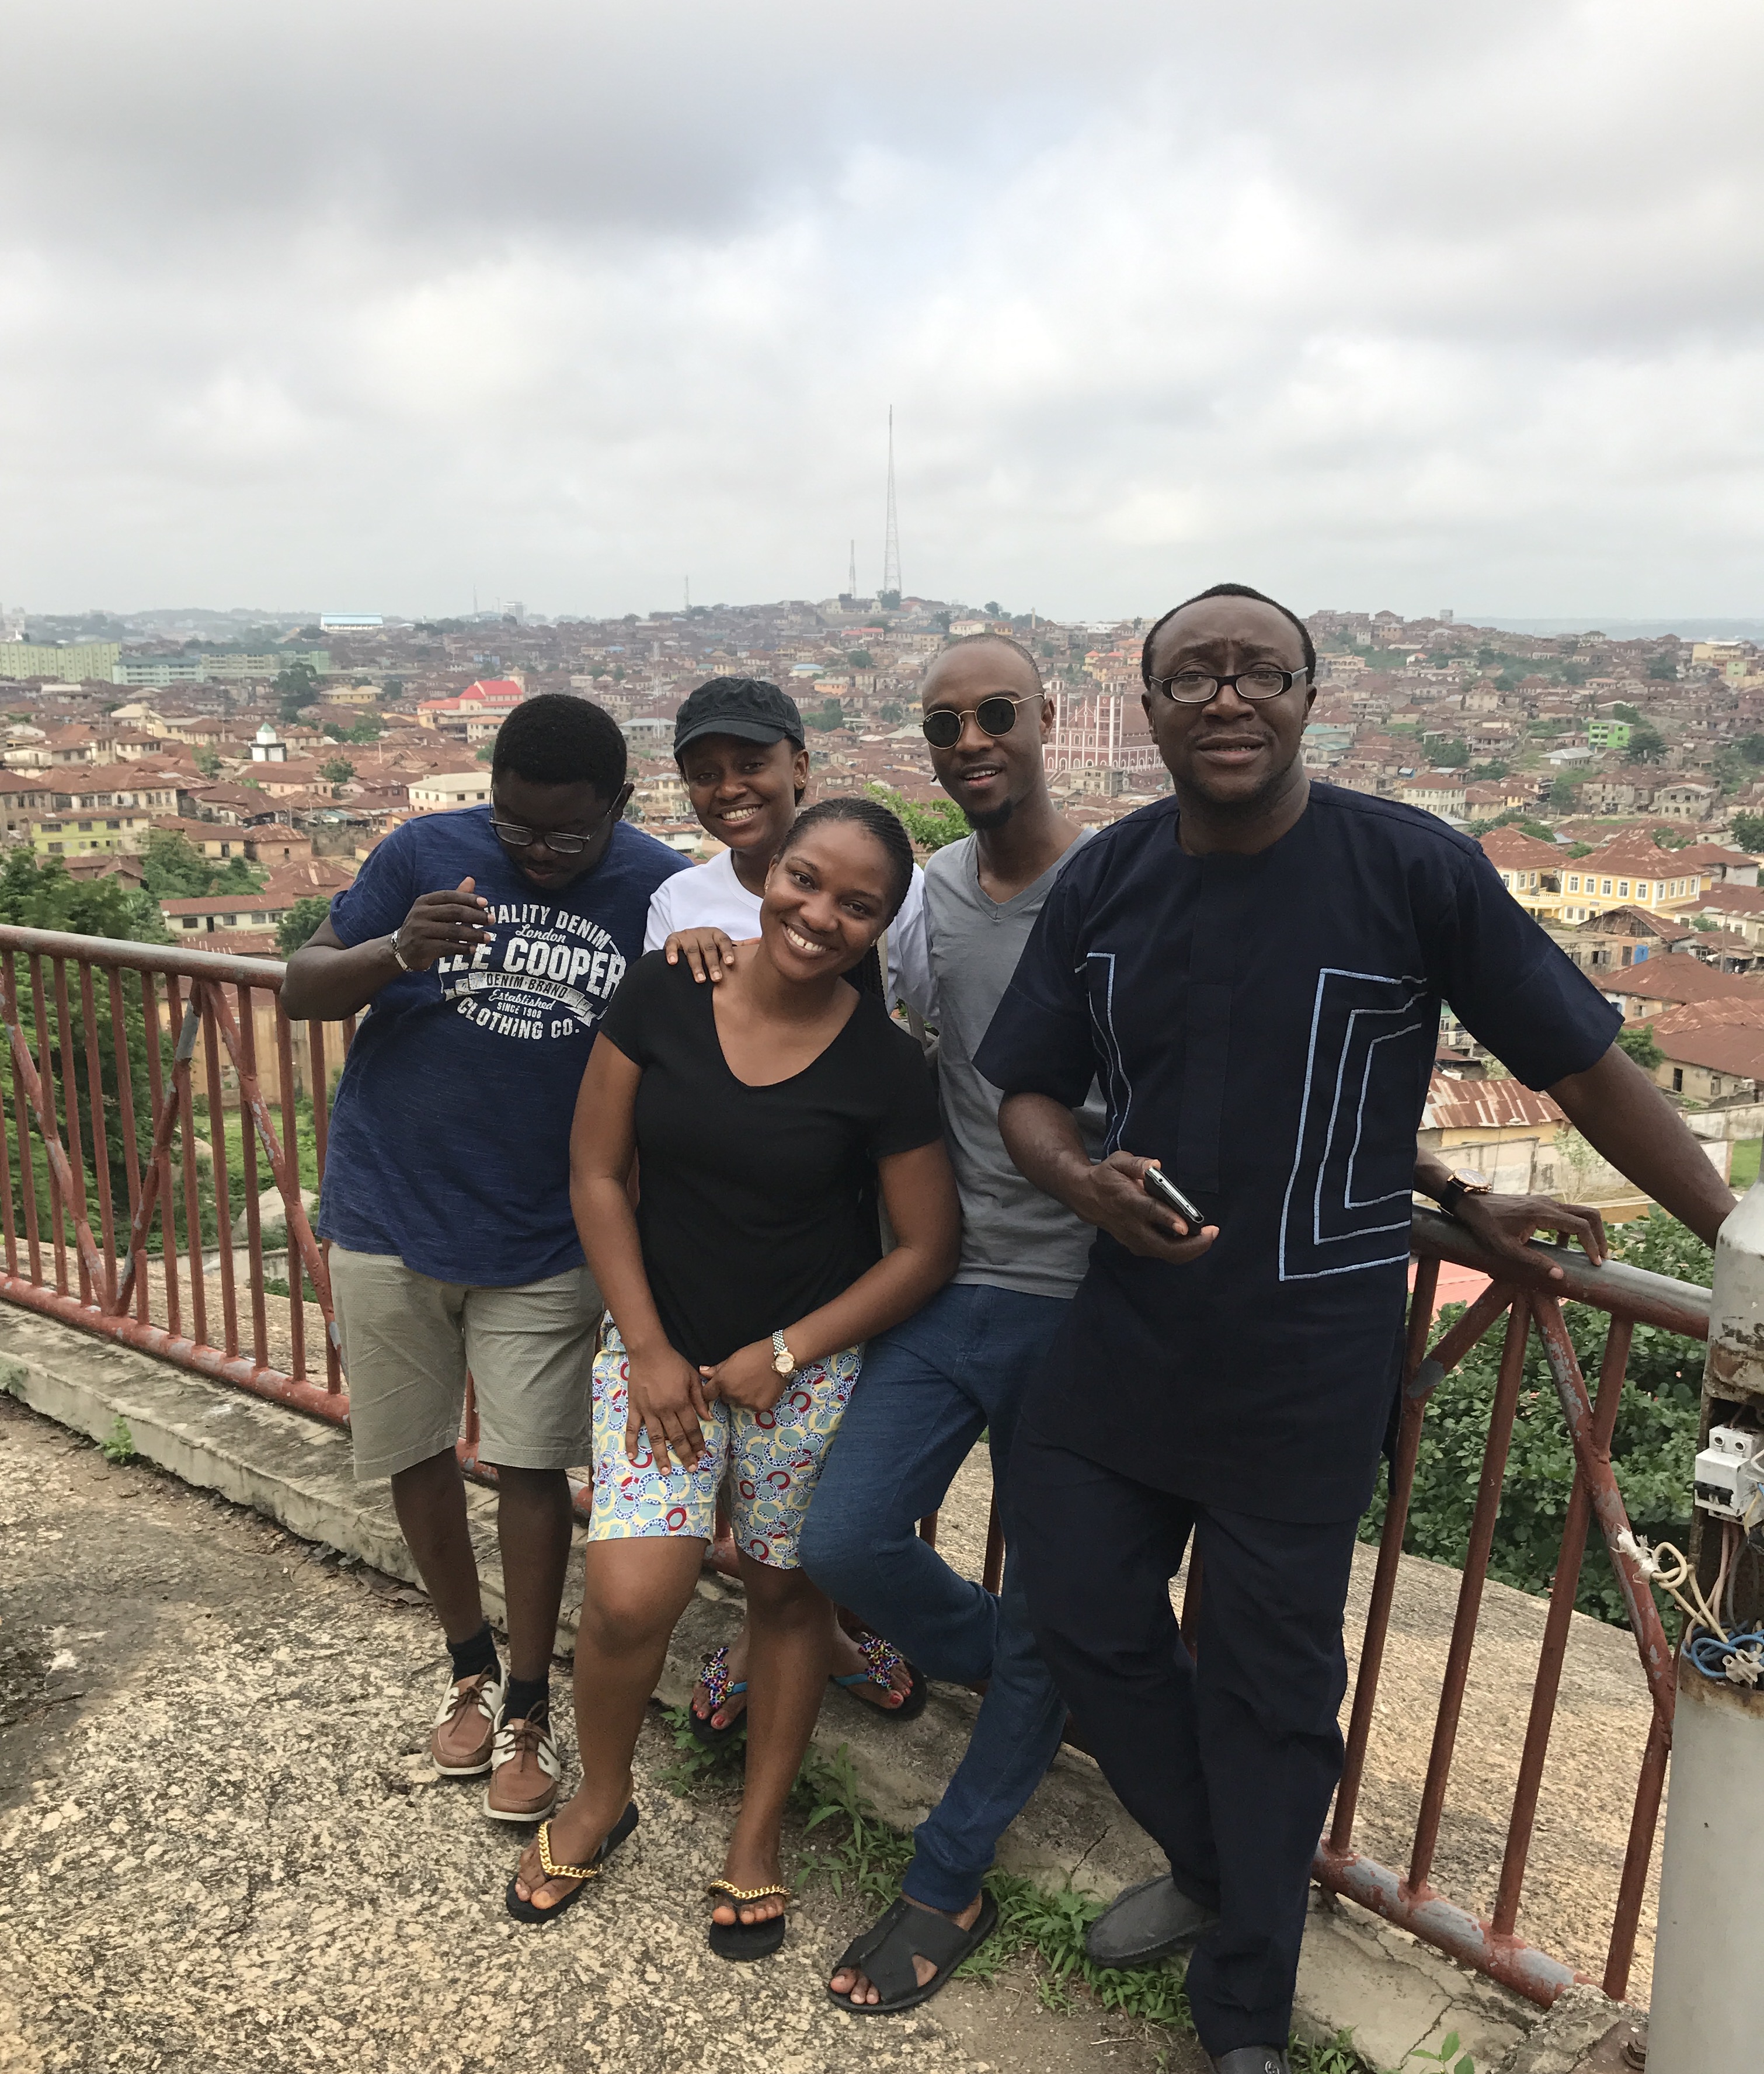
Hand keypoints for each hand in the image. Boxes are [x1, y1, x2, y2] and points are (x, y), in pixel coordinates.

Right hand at [392, 877, 494, 970]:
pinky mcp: (421, 948)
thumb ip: (454, 897)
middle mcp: (420, 914)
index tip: (485, 903)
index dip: (468, 898)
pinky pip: (446, 947)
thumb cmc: (424, 926)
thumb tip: (471, 879)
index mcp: (424, 901)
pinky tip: (473, 949)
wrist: (401, 950)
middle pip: (453, 912)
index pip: (449, 896)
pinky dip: (462, 948)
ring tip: (487, 938)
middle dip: (475, 916)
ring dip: (473, 934)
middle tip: (491, 920)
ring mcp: (419, 931)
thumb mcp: (435, 910)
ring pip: (452, 931)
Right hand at [624, 1343, 712, 1469]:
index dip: (697, 1443)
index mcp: (680, 1402)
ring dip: (661, 1456)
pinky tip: (633, 1456)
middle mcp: (665, 1410)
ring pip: (655, 1438)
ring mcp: (648, 1410)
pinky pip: (632, 1428)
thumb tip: (708, 1417)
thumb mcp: (692, 1377)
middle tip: (691, 1468)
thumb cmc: (673, 1363)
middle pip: (676, 1437)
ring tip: (666, 1471)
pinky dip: (631, 1443)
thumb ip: (700, 1398)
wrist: (649, 1352)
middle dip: (685, 1454)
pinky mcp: (635, 1408)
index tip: (702, 1455)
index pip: (691, 1428)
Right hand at [663, 926, 743, 982]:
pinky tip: (673, 963)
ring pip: (692, 950)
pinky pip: (672, 945)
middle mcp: (703, 933)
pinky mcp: (673, 939)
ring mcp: (688, 936)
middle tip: (717, 979)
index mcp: (717, 935)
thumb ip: (739, 946)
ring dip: (696, 965)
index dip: (727, 952)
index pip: (724, 942)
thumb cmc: (709, 945)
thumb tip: (760, 941)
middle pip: (709, 949)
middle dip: (713, 964)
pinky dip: (672, 953)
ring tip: (700, 980)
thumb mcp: (723, 945)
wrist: (685, 940)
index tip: (731, 963)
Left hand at [700, 1339, 787, 1412]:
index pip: (707, 1394)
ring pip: (739, 1403)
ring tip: (754, 1383)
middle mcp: (731, 1395)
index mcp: (722, 1381)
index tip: (718, 1388)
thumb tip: (702, 1371)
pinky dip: (756, 1400)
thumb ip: (716, 1369)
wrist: (780, 1357)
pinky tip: (763, 1389)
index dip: (711, 1390)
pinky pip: (753, 1406)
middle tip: (743, 1379)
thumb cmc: (755, 1353)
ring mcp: (746, 1403)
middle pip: (725, 1398)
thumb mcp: (733, 1358)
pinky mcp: (760, 1407)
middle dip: (730, 1391)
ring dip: (743, 1397)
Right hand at [1080, 1152, 1217, 1265]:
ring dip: (1190, 1250)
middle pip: (1162, 1245)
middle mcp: (1131, 1224)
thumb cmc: (1107, 1177)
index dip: (1168, 1220)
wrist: (1086, 1197)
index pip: (1149, 1212)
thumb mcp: (1118, 1161)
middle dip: (1190, 1245)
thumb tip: (1156, 1165)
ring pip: (1164, 1254)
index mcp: (1127, 1200)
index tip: (1186, 1225)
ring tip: (1209, 1237)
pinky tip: (1196, 1240)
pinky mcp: (1136, 1245)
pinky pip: (1162, 1253)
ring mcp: (1133, 1238)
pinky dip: (1181, 1251)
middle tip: (1212, 1233)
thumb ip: (1137, 1163)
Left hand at [1446, 1189, 1607, 1283]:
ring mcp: (1546, 1202)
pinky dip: (1573, 1229)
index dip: (1593, 1245)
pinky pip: (1566, 1215)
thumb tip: (1560, 1275)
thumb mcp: (1506, 1248)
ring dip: (1588, 1232)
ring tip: (1588, 1255)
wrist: (1471, 1204)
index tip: (1596, 1263)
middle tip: (1601, 1257)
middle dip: (1600, 1236)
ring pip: (1579, 1213)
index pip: (1580, 1226)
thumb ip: (1533, 1261)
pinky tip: (1564, 1248)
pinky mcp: (1541, 1204)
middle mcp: (1548, 1204)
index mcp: (1542, 1213)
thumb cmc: (1486, 1226)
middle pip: (1588, 1214)